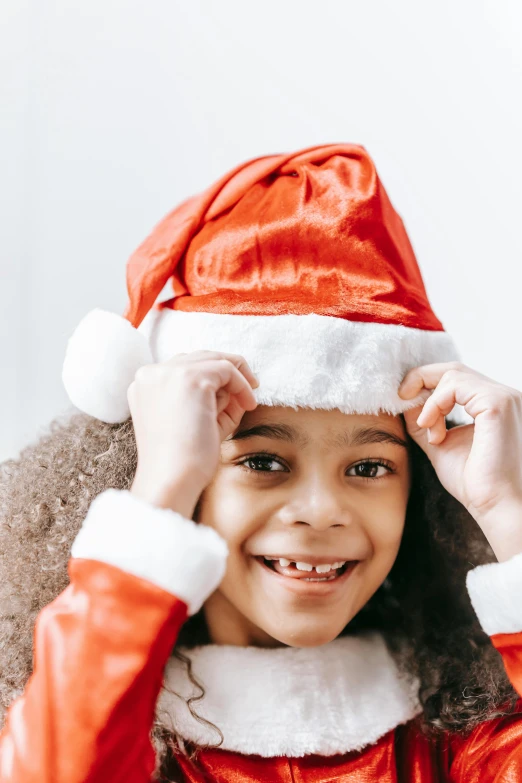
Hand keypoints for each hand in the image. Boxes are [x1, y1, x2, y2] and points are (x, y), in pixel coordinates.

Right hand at [128, 350, 258, 516]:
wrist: (171, 479)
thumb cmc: (183, 460)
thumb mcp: (195, 421)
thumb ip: (211, 399)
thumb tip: (238, 385)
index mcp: (144, 385)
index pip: (183, 367)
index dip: (212, 378)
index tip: (231, 395)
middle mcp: (151, 373)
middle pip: (199, 357)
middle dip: (226, 372)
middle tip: (250, 389)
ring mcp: (168, 373)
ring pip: (214, 359)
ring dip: (236, 379)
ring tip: (248, 402)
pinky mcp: (190, 378)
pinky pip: (227, 369)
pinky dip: (242, 385)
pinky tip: (249, 404)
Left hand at [398, 361, 521, 559]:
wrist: (495, 506)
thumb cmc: (474, 483)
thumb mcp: (441, 444)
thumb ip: (425, 421)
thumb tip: (404, 403)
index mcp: (493, 406)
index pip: (457, 378)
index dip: (426, 382)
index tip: (404, 399)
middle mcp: (503, 397)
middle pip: (454, 369)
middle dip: (421, 379)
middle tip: (401, 397)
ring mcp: (504, 398)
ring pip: (453, 374)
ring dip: (429, 401)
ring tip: (428, 430)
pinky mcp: (498, 404)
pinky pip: (455, 385)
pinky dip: (435, 403)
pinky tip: (431, 427)